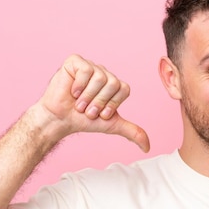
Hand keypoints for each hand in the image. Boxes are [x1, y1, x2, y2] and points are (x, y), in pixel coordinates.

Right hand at [35, 54, 149, 151]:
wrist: (61, 120)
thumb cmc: (83, 120)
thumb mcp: (111, 126)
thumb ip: (132, 132)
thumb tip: (147, 147)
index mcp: (114, 84)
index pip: (124, 89)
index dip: (112, 104)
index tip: (101, 114)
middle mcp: (104, 73)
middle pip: (113, 83)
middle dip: (100, 102)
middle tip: (88, 110)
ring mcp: (90, 66)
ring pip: (100, 78)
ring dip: (88, 97)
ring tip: (79, 103)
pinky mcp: (75, 61)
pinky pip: (85, 70)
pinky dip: (78, 85)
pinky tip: (72, 91)